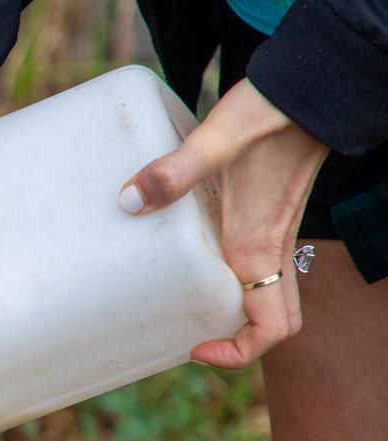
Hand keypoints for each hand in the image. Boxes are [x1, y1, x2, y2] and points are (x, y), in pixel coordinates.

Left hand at [121, 79, 327, 368]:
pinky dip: (227, 278)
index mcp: (260, 247)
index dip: (238, 353)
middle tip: (183, 332)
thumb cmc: (271, 111)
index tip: (195, 350)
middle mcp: (270, 249)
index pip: (272, 328)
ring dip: (229, 310)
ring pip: (262, 296)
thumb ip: (174, 170)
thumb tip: (129, 203)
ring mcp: (270, 234)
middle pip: (269, 322)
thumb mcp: (218, 137)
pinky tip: (183, 253)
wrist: (311, 87)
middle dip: (233, 340)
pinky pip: (253, 266)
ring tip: (175, 301)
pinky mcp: (263, 215)